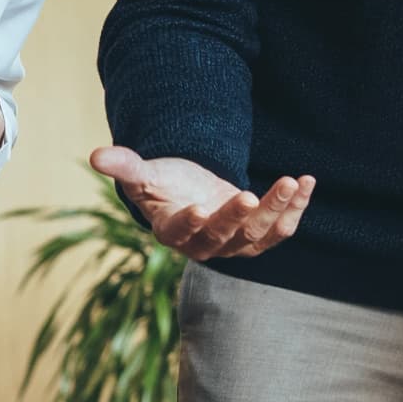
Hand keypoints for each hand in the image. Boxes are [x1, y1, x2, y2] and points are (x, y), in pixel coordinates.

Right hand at [89, 147, 313, 260]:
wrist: (192, 196)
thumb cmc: (165, 185)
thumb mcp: (145, 174)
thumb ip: (126, 166)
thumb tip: (96, 155)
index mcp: (173, 231)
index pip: (182, 232)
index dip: (191, 222)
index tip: (200, 207)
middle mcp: (206, 245)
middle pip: (226, 235)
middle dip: (240, 216)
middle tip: (252, 194)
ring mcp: (236, 245)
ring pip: (259, 235)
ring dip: (278, 209)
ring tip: (292, 180)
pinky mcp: (259, 238)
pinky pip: (282, 229)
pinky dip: (296, 207)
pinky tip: (306, 182)